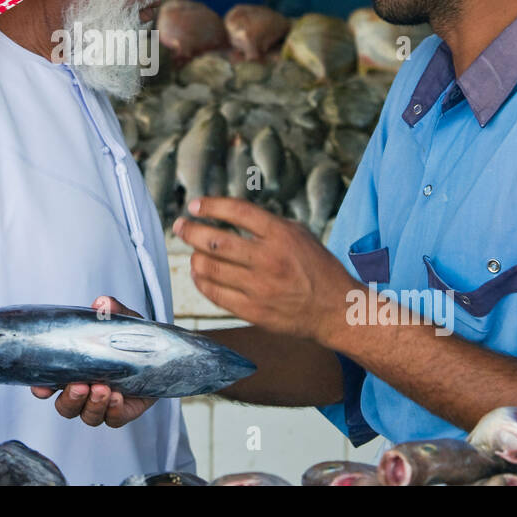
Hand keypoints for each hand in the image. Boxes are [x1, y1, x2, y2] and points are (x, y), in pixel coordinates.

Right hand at [30, 296, 157, 427]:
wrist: (158, 352)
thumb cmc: (130, 337)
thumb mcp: (121, 320)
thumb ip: (111, 310)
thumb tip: (101, 303)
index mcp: (73, 369)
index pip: (48, 384)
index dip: (41, 388)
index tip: (41, 387)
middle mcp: (84, 391)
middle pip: (65, 406)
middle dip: (70, 398)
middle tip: (80, 385)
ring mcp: (102, 404)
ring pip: (88, 415)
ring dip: (92, 405)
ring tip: (102, 388)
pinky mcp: (121, 411)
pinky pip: (113, 419)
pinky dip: (113, 410)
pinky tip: (117, 397)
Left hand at [174, 197, 354, 347]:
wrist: (336, 310)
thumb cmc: (318, 269)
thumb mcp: (299, 234)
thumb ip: (267, 224)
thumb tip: (229, 214)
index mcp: (281, 235)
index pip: (237, 212)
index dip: (211, 206)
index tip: (195, 206)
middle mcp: (269, 260)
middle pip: (215, 241)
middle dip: (190, 231)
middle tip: (180, 226)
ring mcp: (260, 288)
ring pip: (210, 268)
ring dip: (194, 256)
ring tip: (191, 251)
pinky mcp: (254, 311)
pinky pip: (215, 294)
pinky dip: (201, 281)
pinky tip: (199, 273)